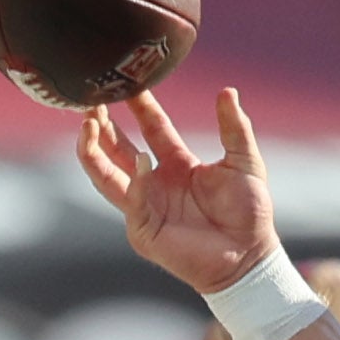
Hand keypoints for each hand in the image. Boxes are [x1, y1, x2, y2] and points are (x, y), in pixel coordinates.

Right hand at [77, 86, 280, 296]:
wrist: (251, 257)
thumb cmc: (250, 213)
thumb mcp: (245, 163)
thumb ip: (235, 129)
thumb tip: (228, 91)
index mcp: (178, 164)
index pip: (152, 128)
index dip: (138, 106)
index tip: (127, 82)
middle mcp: (156, 182)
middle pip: (118, 148)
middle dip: (102, 125)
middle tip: (92, 100)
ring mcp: (146, 206)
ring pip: (106, 174)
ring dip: (93, 149)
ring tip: (88, 123)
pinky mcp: (144, 230)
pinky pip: (132, 201)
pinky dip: (135, 181)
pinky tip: (142, 161)